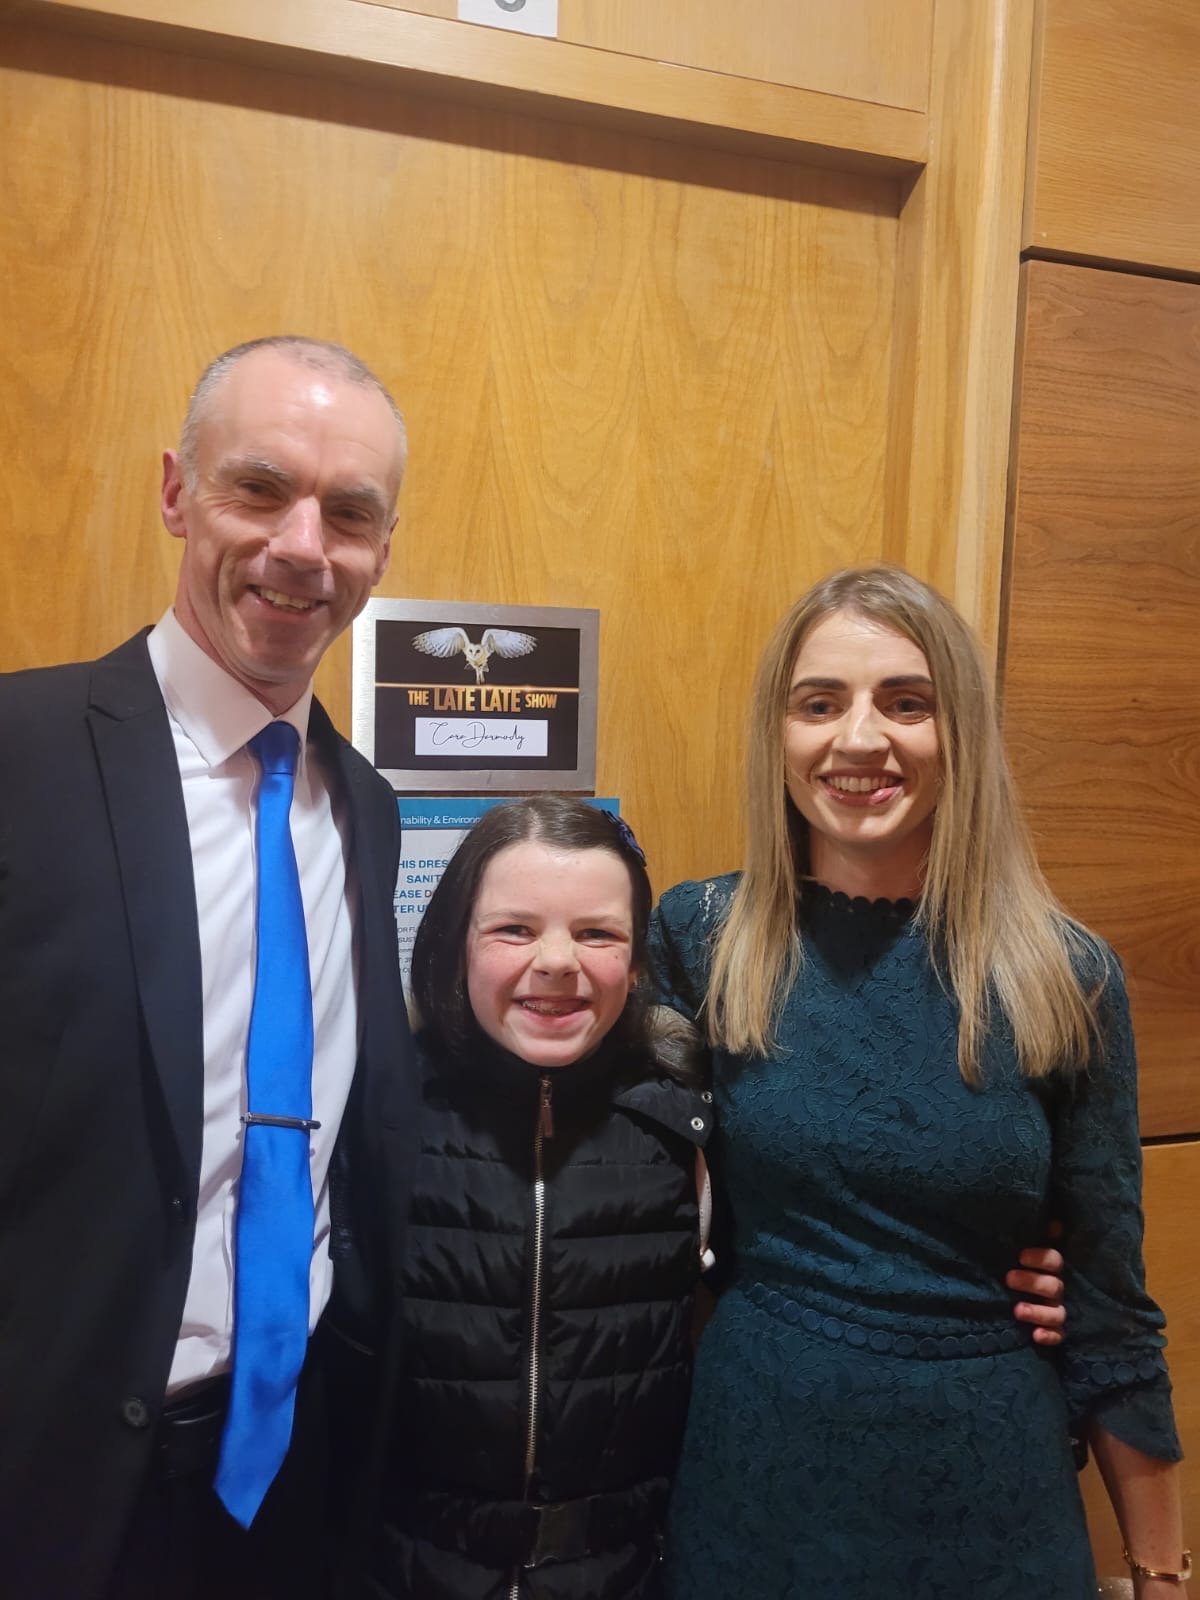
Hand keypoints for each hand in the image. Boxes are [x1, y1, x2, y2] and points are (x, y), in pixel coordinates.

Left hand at [1007, 1222, 1065, 1346]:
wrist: (1017, 1291)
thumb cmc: (1021, 1265)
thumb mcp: (1024, 1248)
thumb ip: (1036, 1235)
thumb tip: (1050, 1220)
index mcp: (1052, 1267)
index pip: (1054, 1260)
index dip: (1040, 1258)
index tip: (1021, 1256)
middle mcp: (1058, 1288)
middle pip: (1053, 1286)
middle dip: (1032, 1282)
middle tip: (1009, 1278)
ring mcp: (1058, 1309)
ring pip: (1057, 1313)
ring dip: (1038, 1312)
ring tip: (1017, 1310)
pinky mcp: (1056, 1330)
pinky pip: (1060, 1335)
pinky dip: (1049, 1336)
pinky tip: (1035, 1335)